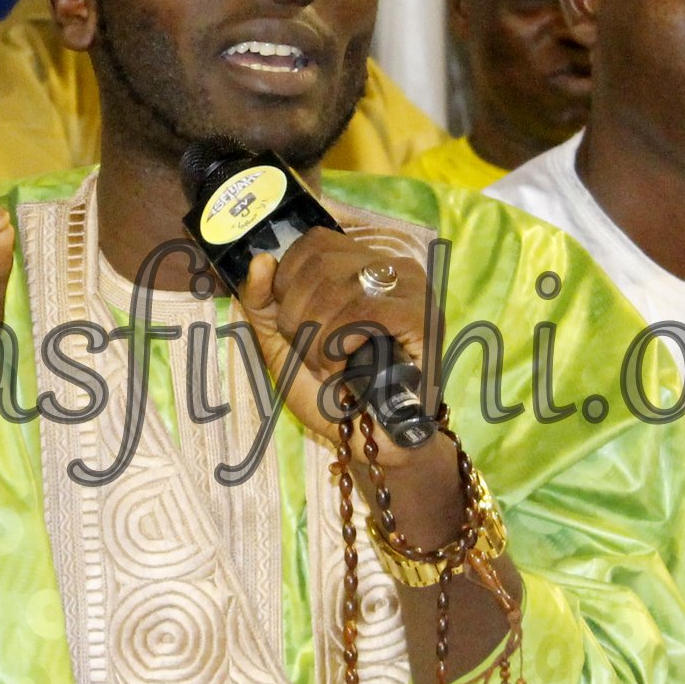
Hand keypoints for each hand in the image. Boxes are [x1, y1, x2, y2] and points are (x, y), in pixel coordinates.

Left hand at [233, 226, 428, 444]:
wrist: (373, 441)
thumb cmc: (331, 392)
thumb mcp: (283, 341)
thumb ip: (263, 299)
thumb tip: (261, 258)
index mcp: (363, 264)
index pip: (313, 243)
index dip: (287, 284)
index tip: (294, 327)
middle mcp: (391, 266)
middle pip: (318, 262)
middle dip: (297, 318)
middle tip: (313, 355)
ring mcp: (412, 288)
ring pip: (335, 287)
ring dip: (315, 339)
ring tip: (327, 366)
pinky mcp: (423, 315)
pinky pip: (361, 310)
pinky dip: (336, 343)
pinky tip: (341, 367)